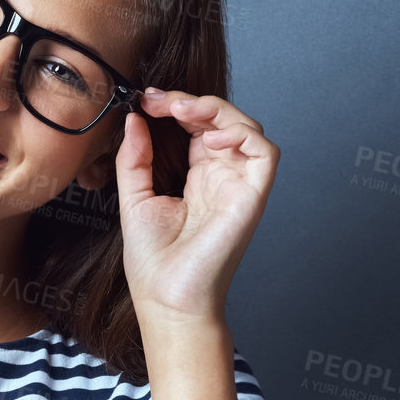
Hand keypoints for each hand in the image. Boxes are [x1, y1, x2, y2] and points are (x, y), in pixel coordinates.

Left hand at [112, 88, 278, 321]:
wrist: (167, 300)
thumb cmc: (154, 263)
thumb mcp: (134, 198)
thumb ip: (135, 158)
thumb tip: (134, 119)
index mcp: (196, 177)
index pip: (196, 126)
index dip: (176, 106)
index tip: (146, 100)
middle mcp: (221, 177)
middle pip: (221, 119)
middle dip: (190, 100)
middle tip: (157, 99)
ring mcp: (238, 185)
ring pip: (245, 127)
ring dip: (216, 109)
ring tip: (181, 110)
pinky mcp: (253, 196)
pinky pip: (265, 152)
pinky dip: (242, 134)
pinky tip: (209, 138)